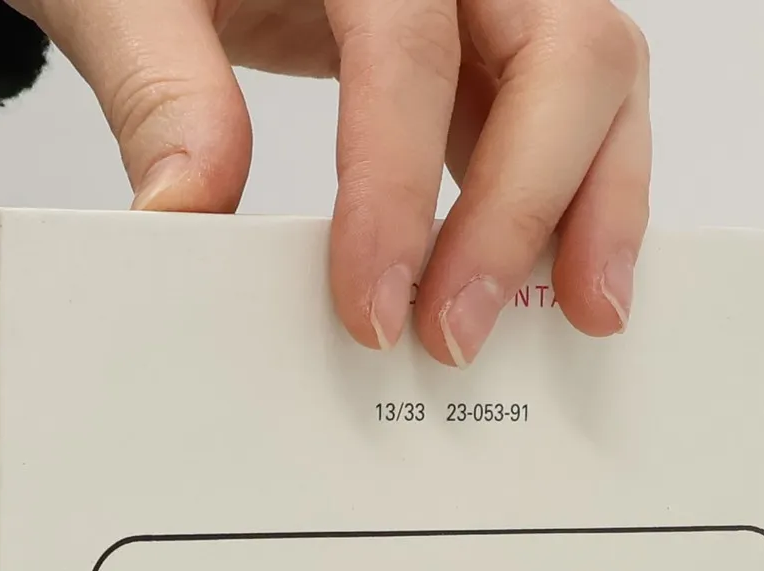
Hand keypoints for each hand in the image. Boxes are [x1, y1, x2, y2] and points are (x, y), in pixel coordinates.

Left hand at [19, 1, 649, 364]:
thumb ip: (159, 87)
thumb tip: (183, 208)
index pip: (410, 50)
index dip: (397, 188)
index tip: (372, 306)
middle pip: (564, 50)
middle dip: (523, 209)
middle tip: (459, 333)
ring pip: (604, 76)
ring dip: (597, 206)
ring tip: (580, 316)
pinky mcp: (512, 43)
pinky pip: (583, 111)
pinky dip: (582, 198)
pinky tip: (562, 281)